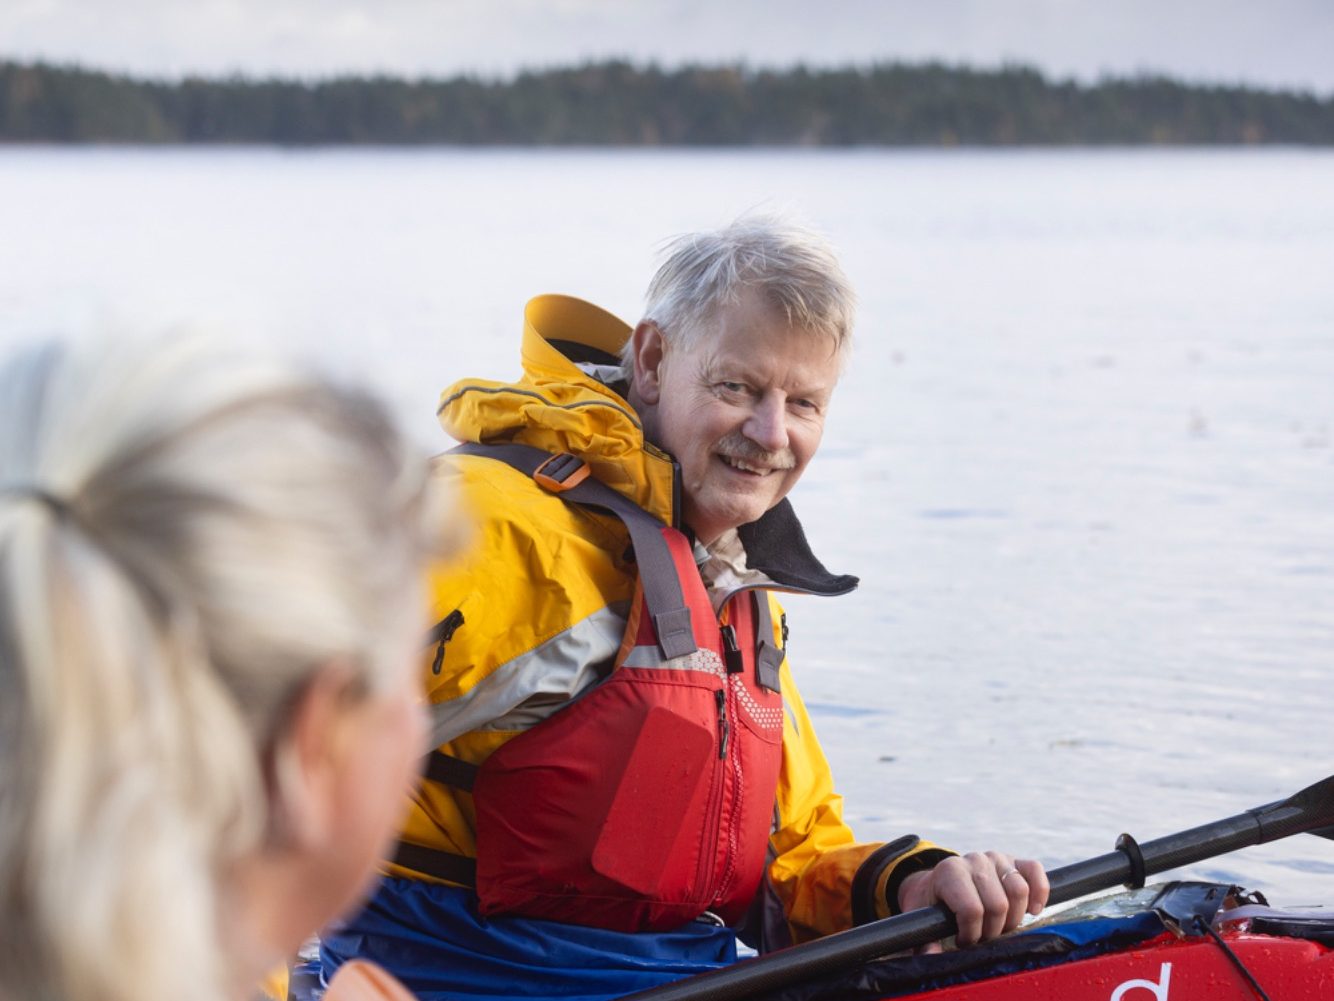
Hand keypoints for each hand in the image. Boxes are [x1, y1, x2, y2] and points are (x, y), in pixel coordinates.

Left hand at [897, 851, 1048, 951]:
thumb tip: (932, 956)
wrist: (940, 883)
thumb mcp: (921, 920)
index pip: (972, 910)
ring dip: (1014, 918)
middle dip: (992, 930)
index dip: (971, 934)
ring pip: (1020, 891)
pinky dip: (1039, 892)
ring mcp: (995, 858)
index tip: (963, 940)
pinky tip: (1033, 910)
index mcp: (949, 872)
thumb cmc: (932, 905)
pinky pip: (1034, 870)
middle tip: (983, 935)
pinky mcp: (1014, 861)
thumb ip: (923, 942)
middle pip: (998, 905)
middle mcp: (974, 861)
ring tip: (1000, 926)